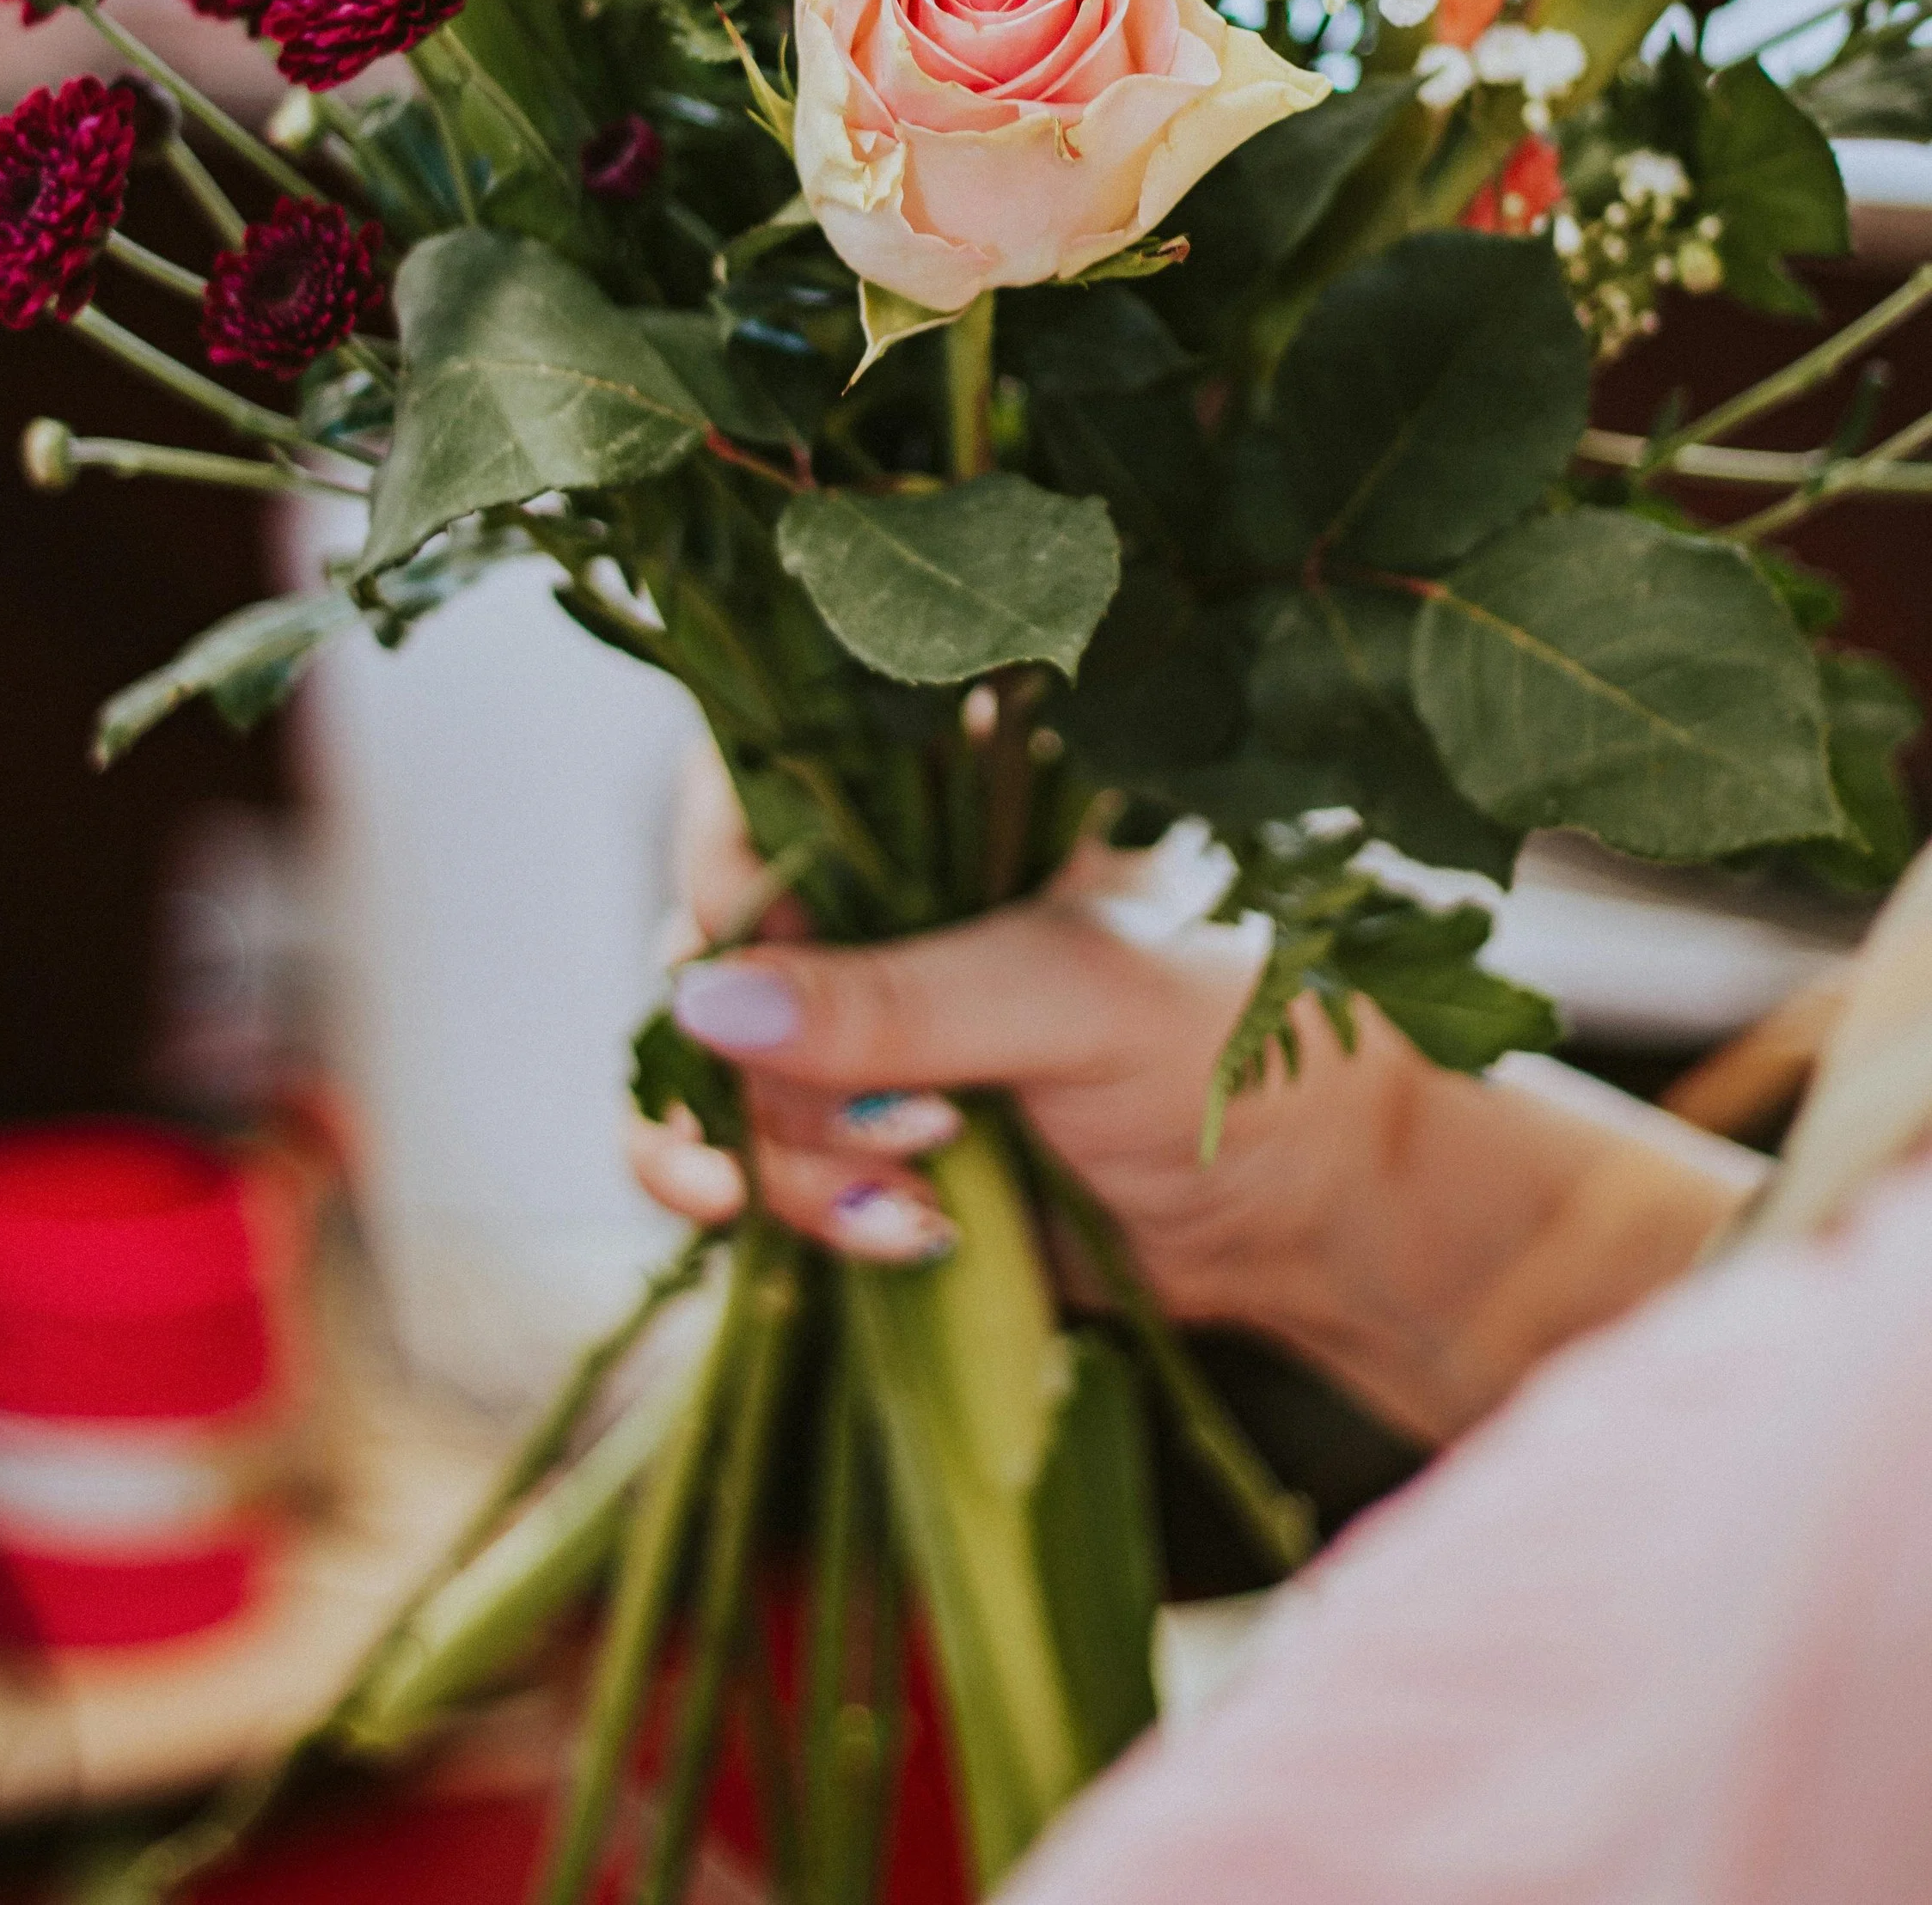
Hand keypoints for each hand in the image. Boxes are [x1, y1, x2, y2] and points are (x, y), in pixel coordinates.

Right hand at [629, 762, 1756, 1443]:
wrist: (1321, 1207)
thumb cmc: (1239, 1046)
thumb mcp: (1072, 1003)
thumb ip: (897, 1003)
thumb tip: (699, 1009)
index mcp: (936, 788)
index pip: (756, 783)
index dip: (733, 882)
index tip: (766, 976)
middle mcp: (875, 886)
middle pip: (708, 944)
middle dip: (769, 1065)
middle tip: (906, 1132)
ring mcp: (854, 1011)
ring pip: (712, 1066)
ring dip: (787, 1153)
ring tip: (919, 1202)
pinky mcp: (848, 1124)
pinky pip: (727, 1148)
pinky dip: (753, 1200)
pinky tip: (851, 1237)